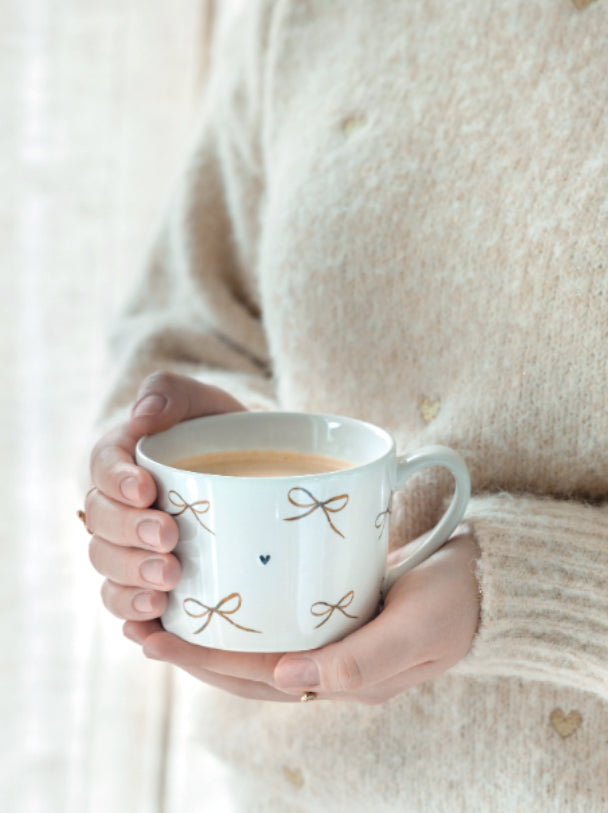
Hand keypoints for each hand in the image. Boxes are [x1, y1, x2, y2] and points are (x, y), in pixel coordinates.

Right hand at [85, 372, 244, 624]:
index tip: (147, 490)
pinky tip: (155, 625)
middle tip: (168, 539)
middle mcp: (119, 508)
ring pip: (108, 569)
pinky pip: (125, 605)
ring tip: (168, 584)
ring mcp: (131, 549)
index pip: (102, 468)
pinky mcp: (149, 584)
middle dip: (129, 534)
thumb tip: (143, 416)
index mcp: (123, 461)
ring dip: (130, 579)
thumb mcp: (207, 402)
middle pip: (100, 525)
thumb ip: (172, 392)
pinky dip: (134, 617)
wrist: (258, 475)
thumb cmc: (225, 434)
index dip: (117, 482)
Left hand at [123, 528, 480, 703]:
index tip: (154, 634)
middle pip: (245, 666)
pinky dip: (243, 612)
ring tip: (161, 613)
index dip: (203, 660)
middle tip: (139, 624)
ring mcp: (330, 639)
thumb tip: (287, 681)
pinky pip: (278, 620)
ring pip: (256, 646)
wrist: (487, 579)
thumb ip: (360, 662)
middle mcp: (328, 665)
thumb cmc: (455, 600)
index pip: (256, 675)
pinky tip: (221, 594)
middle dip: (191, 650)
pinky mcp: (336, 611)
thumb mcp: (417, 630)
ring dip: (209, 634)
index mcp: (342, 679)